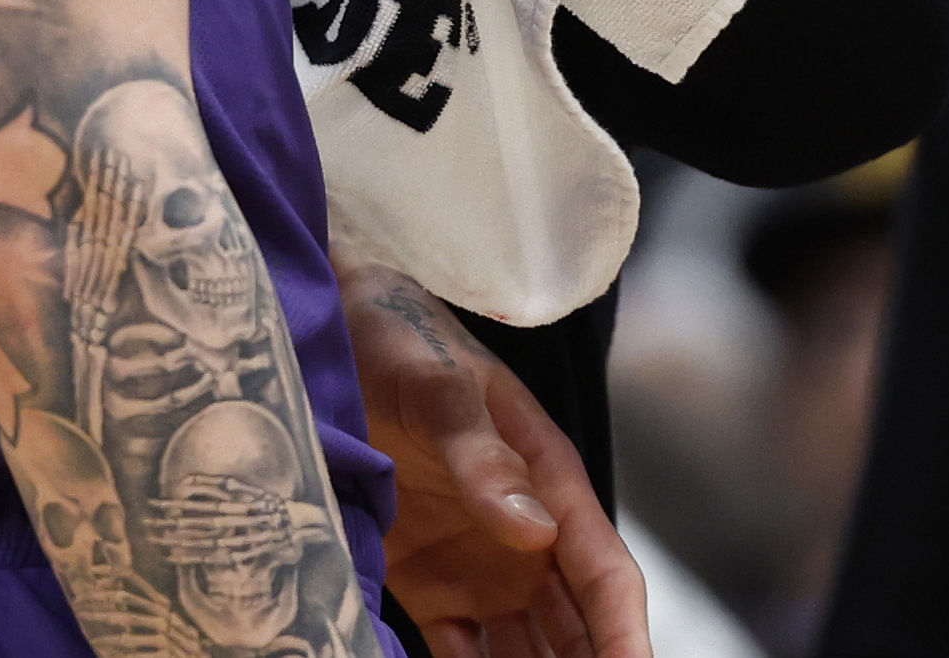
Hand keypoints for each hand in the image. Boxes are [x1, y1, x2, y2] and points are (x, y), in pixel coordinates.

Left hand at [343, 262, 647, 657]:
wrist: (325, 323)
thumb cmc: (395, 339)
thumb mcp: (438, 384)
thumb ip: (482, 455)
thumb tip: (536, 531)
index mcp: (549, 484)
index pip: (604, 576)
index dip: (624, 636)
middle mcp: (524, 537)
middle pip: (576, 628)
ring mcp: (477, 563)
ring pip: (527, 648)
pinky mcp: (425, 580)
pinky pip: (460, 648)